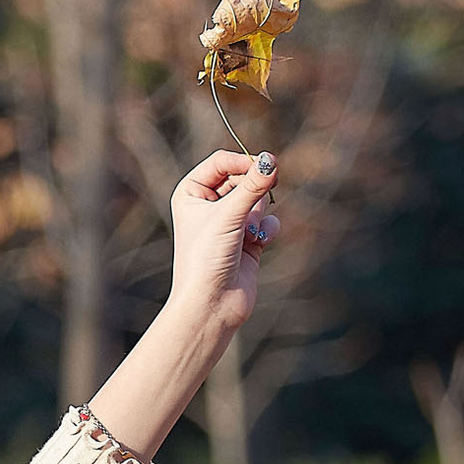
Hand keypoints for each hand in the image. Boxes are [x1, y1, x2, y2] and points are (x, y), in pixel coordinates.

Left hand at [168, 149, 281, 342]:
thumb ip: (253, 185)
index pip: (221, 162)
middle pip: (242, 179)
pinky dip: (266, 230)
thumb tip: (272, 159)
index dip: (242, 161)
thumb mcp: (229, 215)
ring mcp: (229, 223)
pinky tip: (257, 244)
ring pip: (257, 200)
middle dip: (253, 188)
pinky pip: (267, 222)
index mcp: (191, 193)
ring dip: (259, 212)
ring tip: (249, 230)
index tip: (263, 164)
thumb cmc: (207, 257)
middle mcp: (208, 206)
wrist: (211, 304)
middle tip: (269, 185)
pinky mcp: (247, 240)